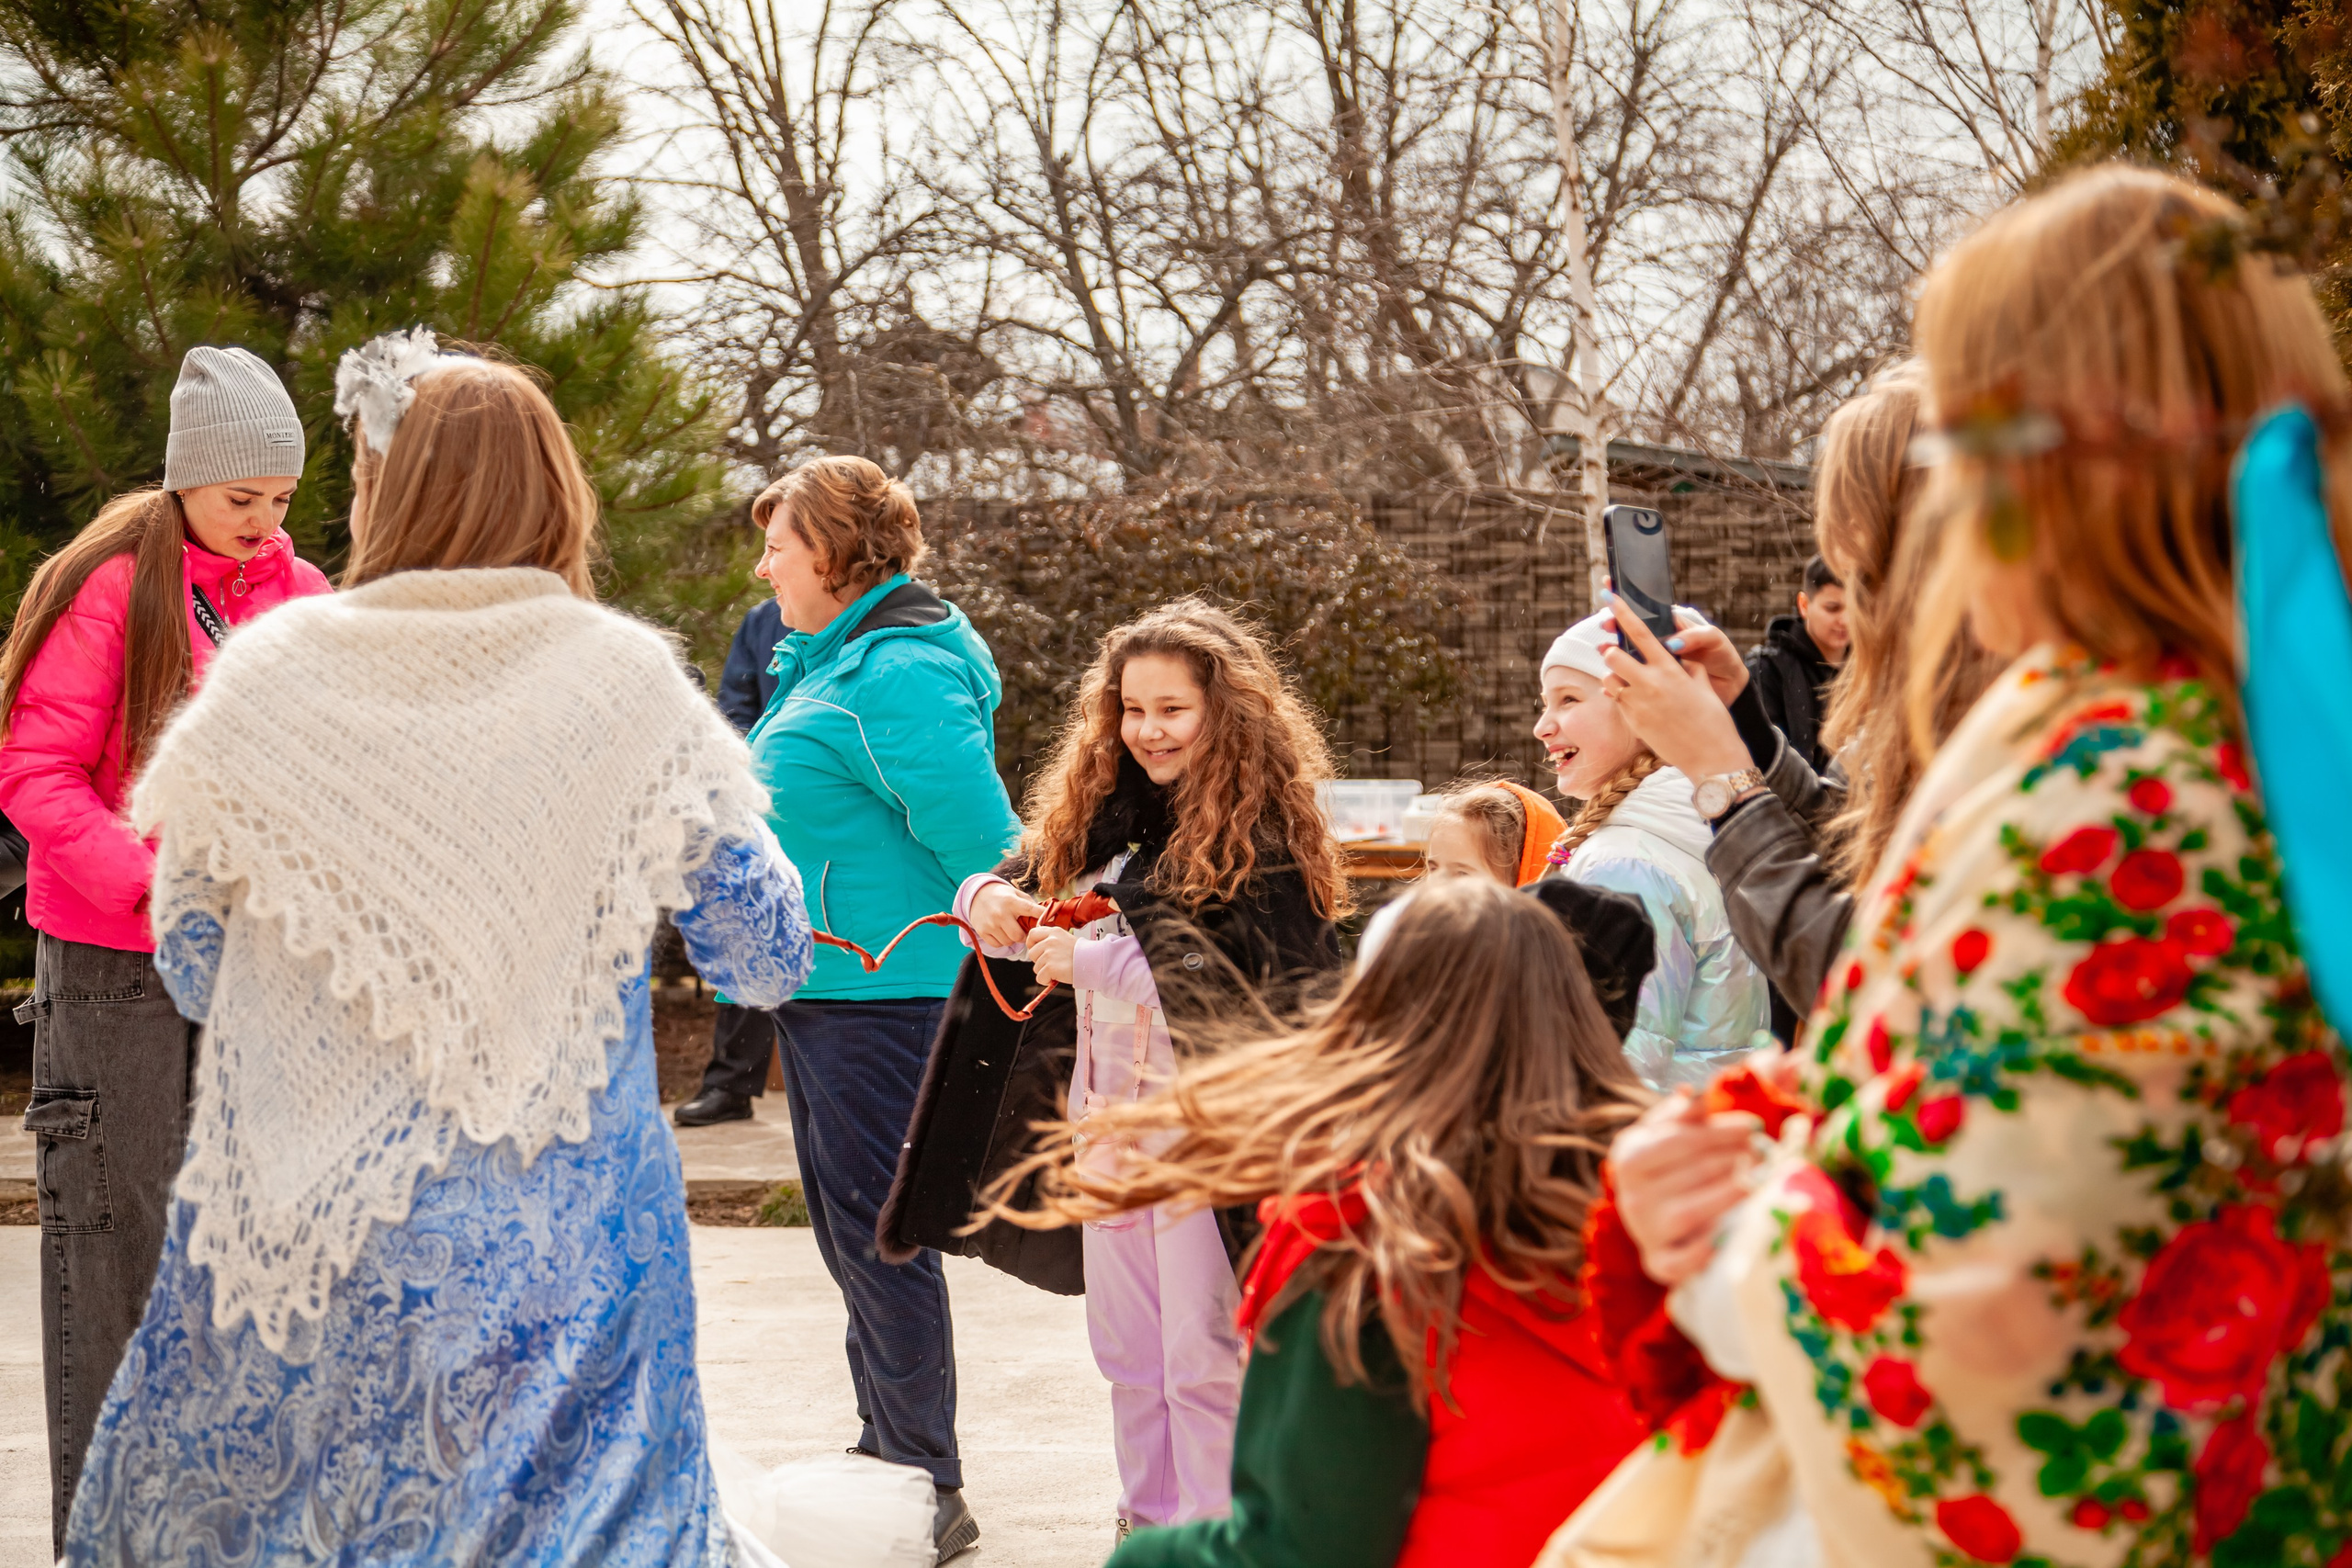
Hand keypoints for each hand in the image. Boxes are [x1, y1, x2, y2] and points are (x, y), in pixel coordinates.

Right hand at [969, 881, 1042, 948]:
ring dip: (1012, 939)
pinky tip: (1001, 932)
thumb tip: (1046, 915)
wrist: (977, 895)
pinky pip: (998, 944)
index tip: (1050, 919)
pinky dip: (1001, 941)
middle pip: (1018, 936)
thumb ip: (1030, 904)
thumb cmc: (1002, 896)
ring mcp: (990, 923)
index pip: (1030, 910)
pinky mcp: (982, 931)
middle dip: (1024, 935)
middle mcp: (1000, 913)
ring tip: (1011, 930)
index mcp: (1011, 901)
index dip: (1042, 916)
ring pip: (1008, 942)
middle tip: (1023, 931)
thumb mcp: (1016, 894)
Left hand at [1026, 925, 1077, 985]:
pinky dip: (1047, 980)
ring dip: (1045, 971)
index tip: (1037, 950)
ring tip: (1059, 969)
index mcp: (1054, 932)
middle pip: (1032, 953)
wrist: (1093, 962)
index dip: (1032, 944)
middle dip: (1040, 961)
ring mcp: (1049, 954)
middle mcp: (1050, 941)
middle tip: (1053, 963)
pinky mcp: (1049, 967)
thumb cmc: (1083, 954)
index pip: (1032, 934)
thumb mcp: (1066, 939)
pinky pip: (1040, 978)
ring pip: (1036, 967)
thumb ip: (1052, 940)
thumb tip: (1039, 948)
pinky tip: (1058, 976)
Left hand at [1598, 601, 1754, 781]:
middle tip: (1615, 650)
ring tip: (1629, 680)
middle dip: (1612, 650)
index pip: (1639, 633)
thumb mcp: (1702, 685)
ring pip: (1609, 678)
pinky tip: (1634, 701)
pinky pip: (1616, 700)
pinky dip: (1620, 696)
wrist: (1711, 757)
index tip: (1608, 596)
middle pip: (1613, 655)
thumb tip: (1673, 652)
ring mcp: (1638, 704)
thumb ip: (1685, 665)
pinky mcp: (1632, 722)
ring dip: (1615, 675)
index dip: (1621, 612)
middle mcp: (1650, 683)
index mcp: (1670, 668)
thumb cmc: (1712, 719)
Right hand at [1607, 1087, 1760, 1285]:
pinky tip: (1729, 1233)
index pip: (1679, 1140)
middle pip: (1694, 1173)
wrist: (1651, 1213)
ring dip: (1732, 1195)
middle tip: (1767, 1151)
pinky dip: (1703, 1252)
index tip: (1756, 1125)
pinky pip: (1681, 1262)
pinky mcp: (1658, 1264)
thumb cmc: (1669, 1163)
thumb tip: (1696, 1089)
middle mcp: (1631, 1195)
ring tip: (1762, 1181)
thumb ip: (1686, 1110)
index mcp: (1629, 1156)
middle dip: (1736, 1159)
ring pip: (1692, 1213)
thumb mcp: (1669, 1130)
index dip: (1721, 1131)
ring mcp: (1645, 1231)